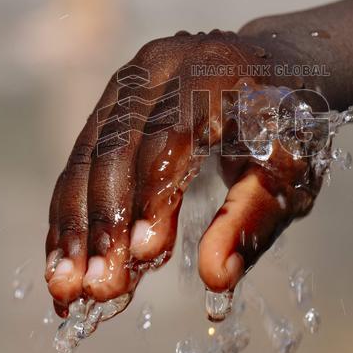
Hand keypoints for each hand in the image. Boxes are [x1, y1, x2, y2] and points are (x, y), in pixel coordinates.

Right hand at [44, 31, 327, 315]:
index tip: (140, 257)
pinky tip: (61, 262)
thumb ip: (250, 221)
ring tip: (66, 288)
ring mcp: (129, 80)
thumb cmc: (291, 128)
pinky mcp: (109, 101)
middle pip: (117, 147)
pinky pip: (79, 160)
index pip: (172, 139)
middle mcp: (162, 64)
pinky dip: (70, 215)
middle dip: (104, 224)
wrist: (278, 68)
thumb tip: (215, 279)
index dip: (153, 199)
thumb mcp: (288, 174)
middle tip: (96, 288)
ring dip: (74, 227)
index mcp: (215, 70)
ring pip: (87, 157)